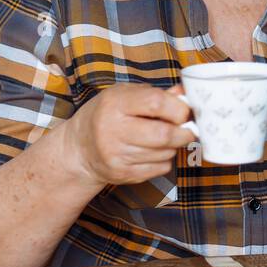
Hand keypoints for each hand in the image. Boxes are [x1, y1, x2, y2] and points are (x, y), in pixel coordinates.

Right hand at [59, 83, 194, 186]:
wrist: (79, 149)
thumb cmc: (105, 116)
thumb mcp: (124, 95)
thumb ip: (155, 94)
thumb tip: (185, 93)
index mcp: (115, 104)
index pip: (156, 103)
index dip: (179, 108)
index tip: (185, 110)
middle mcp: (113, 130)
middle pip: (164, 134)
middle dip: (184, 132)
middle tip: (188, 128)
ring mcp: (117, 155)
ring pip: (165, 153)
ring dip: (173, 146)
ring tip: (162, 137)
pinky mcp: (123, 174)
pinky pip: (160, 168)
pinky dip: (164, 160)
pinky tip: (151, 151)